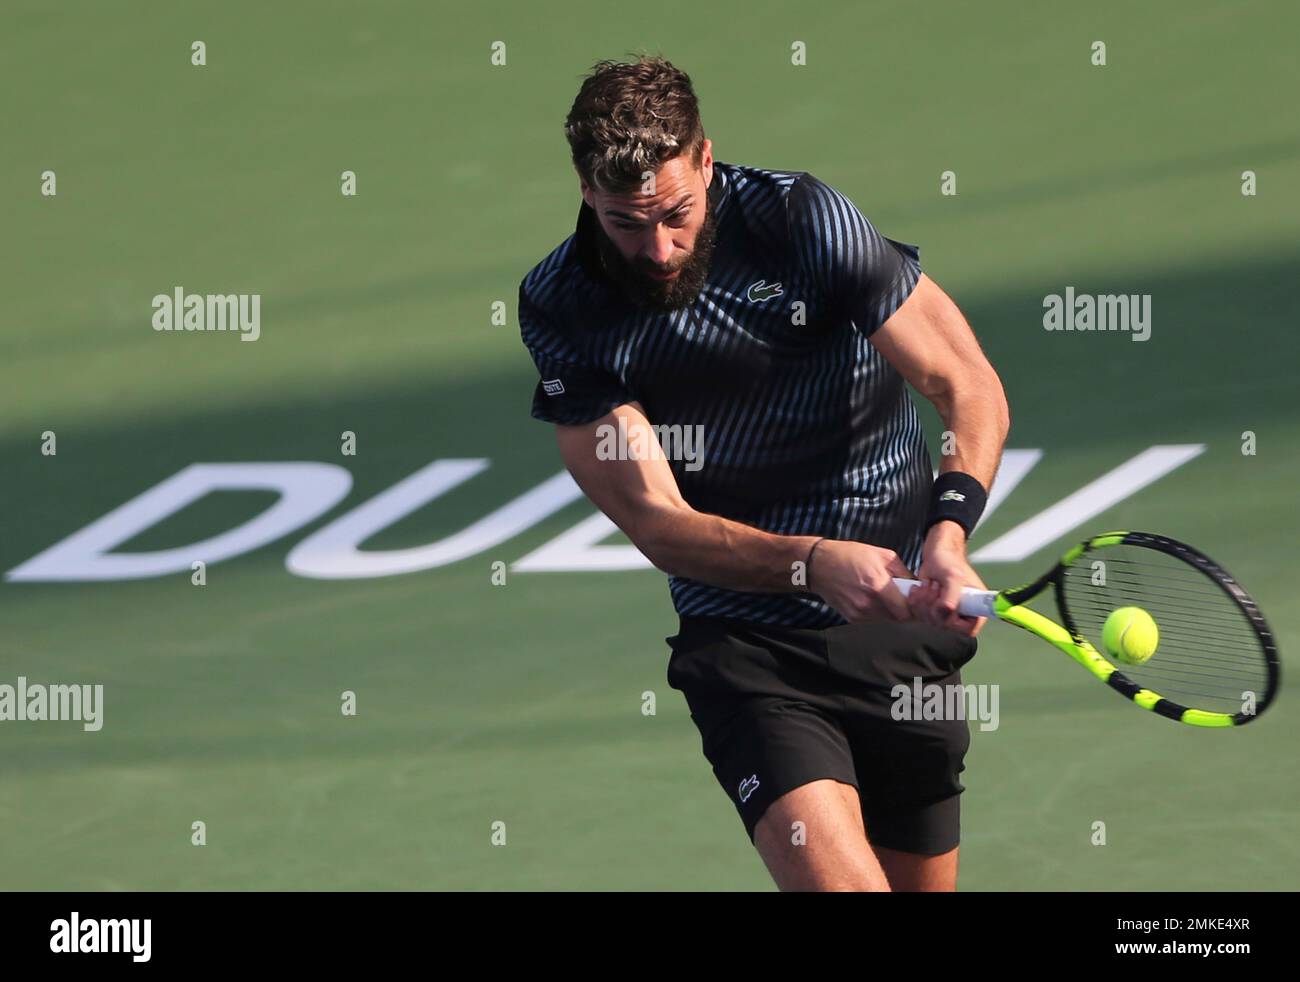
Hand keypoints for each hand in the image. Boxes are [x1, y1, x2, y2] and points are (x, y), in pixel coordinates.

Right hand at [806, 539, 915, 623]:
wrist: (818, 565)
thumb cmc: (849, 555)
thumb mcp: (881, 554)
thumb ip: (903, 571)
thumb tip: (917, 585)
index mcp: (877, 584)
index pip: (905, 611)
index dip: (913, 608)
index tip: (913, 600)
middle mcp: (867, 602)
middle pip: (897, 618)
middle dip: (902, 609)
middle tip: (901, 597)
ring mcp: (858, 612)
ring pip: (885, 621)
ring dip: (890, 612)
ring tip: (884, 596)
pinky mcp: (851, 618)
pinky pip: (872, 621)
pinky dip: (876, 613)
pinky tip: (870, 599)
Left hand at [908, 521, 988, 636]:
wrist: (935, 554)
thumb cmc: (948, 561)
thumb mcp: (952, 576)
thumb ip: (951, 597)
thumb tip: (946, 612)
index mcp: (976, 607)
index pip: (968, 630)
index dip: (955, 620)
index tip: (948, 604)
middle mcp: (962, 613)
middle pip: (945, 626)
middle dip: (935, 605)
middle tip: (937, 587)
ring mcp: (945, 613)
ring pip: (930, 621)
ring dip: (924, 601)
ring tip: (930, 585)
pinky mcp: (931, 610)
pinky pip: (919, 615)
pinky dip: (916, 601)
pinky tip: (920, 588)